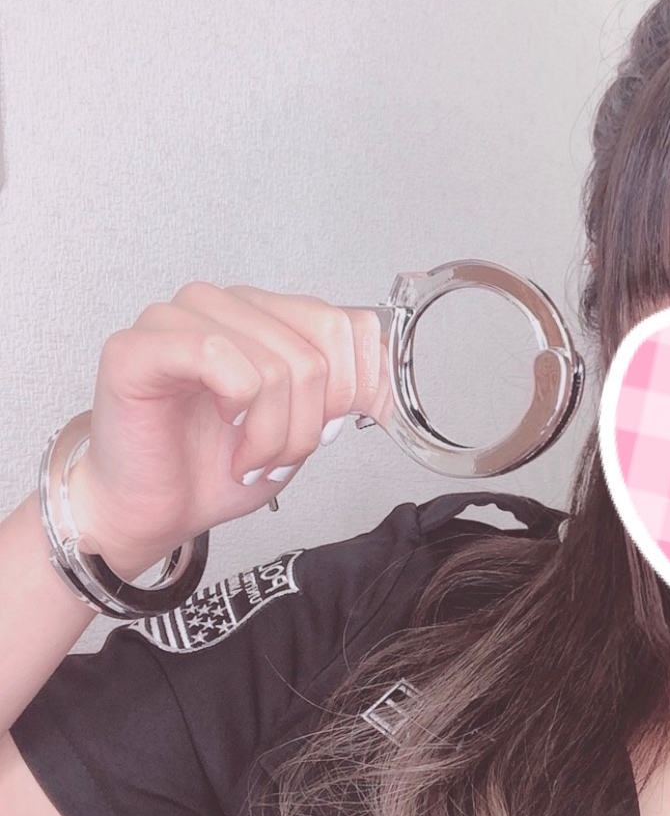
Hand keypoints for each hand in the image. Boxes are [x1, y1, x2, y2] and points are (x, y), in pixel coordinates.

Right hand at [65, 283, 394, 576]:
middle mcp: (225, 305)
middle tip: (277, 454)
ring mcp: (178, 318)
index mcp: (266, 316)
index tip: (336, 427)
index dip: (358, 386)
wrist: (155, 510)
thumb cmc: (215, 468)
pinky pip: (219, 356)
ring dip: (272, 433)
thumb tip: (384, 386)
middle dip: (309, 424)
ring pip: (275, 365)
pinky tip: (223, 430)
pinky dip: (237, 411)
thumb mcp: (304, 429)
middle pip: (318, 350)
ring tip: (247, 455)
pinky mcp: (139, 345)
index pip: (347, 323)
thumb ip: (343, 394)